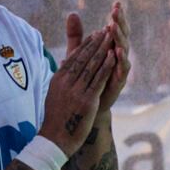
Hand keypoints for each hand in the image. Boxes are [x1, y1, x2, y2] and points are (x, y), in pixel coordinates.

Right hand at [44, 11, 126, 148]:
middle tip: (106, 29)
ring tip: (111, 37)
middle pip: (83, 58)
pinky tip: (114, 56)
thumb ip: (62, 75)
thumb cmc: (56, 117)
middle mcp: (65, 83)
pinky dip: (107, 66)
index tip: (95, 34)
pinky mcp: (86, 101)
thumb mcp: (55, 93)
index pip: (73, 57)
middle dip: (96, 42)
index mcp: (57, 79)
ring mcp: (75, 91)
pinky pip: (98, 80)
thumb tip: (64, 61)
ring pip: (92, 66)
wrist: (55, 140)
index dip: (86, 44)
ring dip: (103, 50)